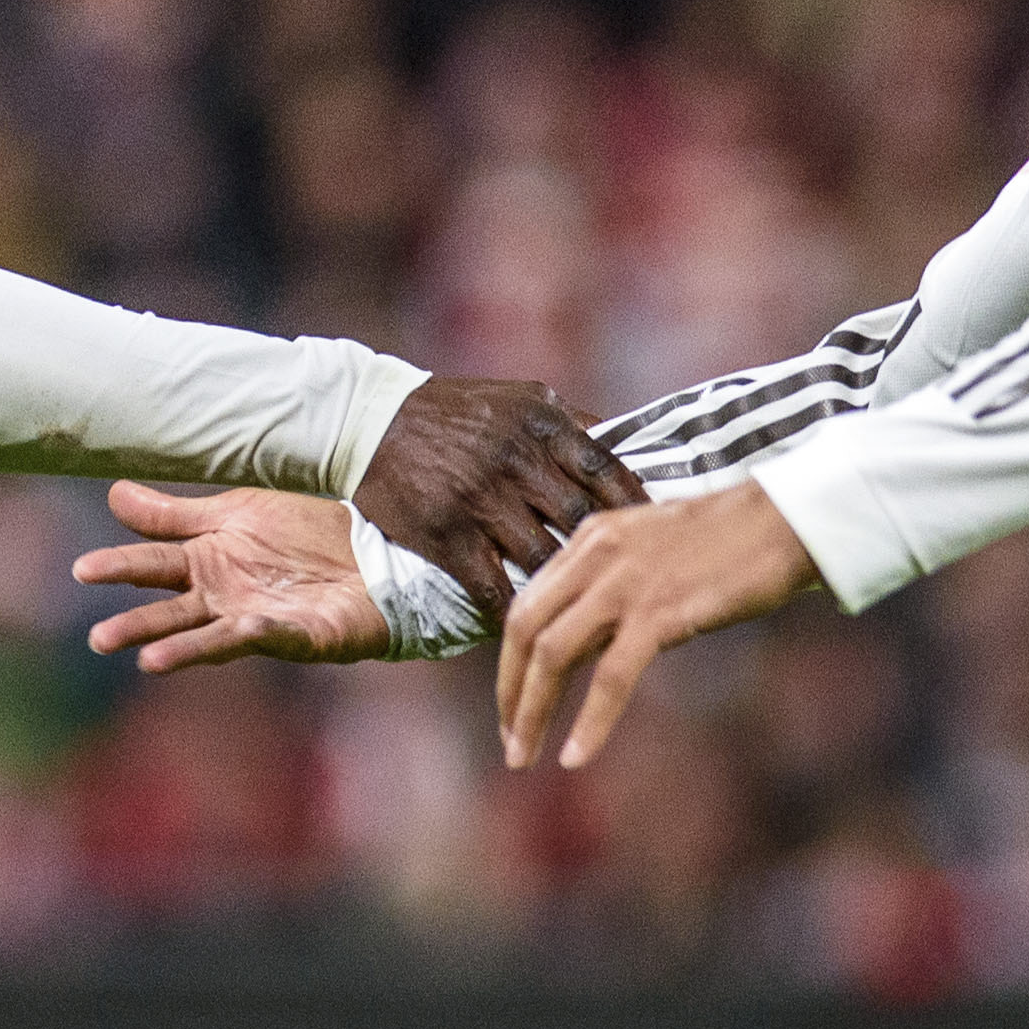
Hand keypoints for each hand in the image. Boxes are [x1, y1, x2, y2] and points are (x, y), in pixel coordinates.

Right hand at [73, 483, 387, 671]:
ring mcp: (261, 620)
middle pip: (172, 613)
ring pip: (212, 637)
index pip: (152, 565)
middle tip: (99, 639)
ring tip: (148, 660)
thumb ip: (174, 515)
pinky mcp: (303, 636)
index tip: (81, 571)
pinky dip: (257, 631)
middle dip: (137, 626)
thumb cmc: (305, 533)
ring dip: (181, 649)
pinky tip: (240, 624)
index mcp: (206, 564)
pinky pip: (276, 634)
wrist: (377, 547)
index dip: (118, 567)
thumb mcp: (235, 513)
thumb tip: (113, 496)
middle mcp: (225, 598)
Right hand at [354, 377, 646, 619]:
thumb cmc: (454, 410)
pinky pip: (491, 587)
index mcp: (541, 424)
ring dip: (569, 589)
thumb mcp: (519, 399)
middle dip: (613, 555)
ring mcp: (480, 500)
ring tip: (594, 611)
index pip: (608, 471)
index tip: (658, 532)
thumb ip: (571, 425)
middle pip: (583, 520)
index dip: (639, 506)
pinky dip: (516, 612)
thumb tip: (630, 447)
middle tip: (637, 582)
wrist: (369, 419)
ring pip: (544, 558)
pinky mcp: (447, 535)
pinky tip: (536, 630)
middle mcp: (515, 460)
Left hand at [496, 485, 821, 770]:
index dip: (510, 660)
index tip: (510, 705)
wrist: (785, 521)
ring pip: (554, 653)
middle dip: (509, 692)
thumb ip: (605, 591)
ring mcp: (626, 583)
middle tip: (510, 741)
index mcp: (589, 539)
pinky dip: (590, 721)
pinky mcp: (661, 611)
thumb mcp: (647, 552)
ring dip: (532, 712)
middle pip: (525, 631)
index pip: (525, 604)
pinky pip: (612, 676)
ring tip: (523, 757)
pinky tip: (576, 756)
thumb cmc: (727, 542)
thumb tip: (575, 649)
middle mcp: (596, 556)